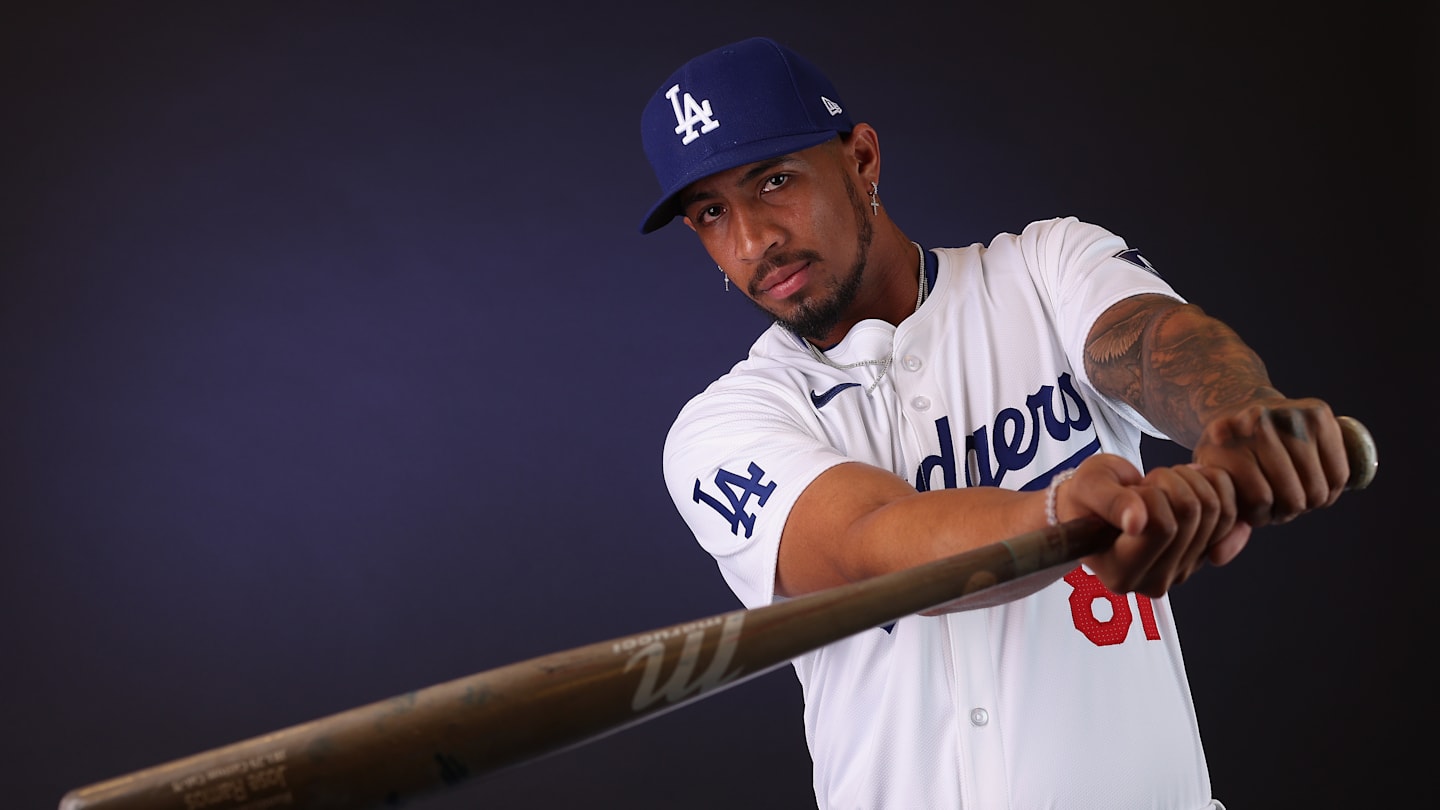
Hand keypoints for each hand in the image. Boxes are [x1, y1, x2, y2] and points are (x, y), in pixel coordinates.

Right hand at [1056, 454, 1244, 597]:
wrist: (1096, 506)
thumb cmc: (1087, 498)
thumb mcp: (1088, 488)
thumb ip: (1110, 503)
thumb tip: (1136, 523)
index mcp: (1121, 573)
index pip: (1162, 527)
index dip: (1151, 495)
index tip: (1131, 490)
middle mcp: (1154, 581)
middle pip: (1193, 515)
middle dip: (1172, 482)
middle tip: (1146, 483)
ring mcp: (1182, 570)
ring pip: (1216, 511)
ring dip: (1191, 482)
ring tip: (1161, 484)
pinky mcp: (1202, 556)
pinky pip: (1232, 516)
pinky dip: (1215, 487)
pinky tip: (1187, 484)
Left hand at [1190, 397, 1347, 527]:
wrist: (1237, 407)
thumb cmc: (1228, 459)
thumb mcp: (1218, 487)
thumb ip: (1223, 524)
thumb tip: (1217, 558)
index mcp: (1222, 443)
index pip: (1259, 501)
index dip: (1261, 516)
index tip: (1255, 509)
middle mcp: (1253, 423)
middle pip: (1293, 496)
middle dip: (1287, 510)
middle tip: (1279, 502)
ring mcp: (1287, 413)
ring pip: (1319, 487)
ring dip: (1311, 501)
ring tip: (1295, 492)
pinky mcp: (1318, 411)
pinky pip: (1340, 471)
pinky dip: (1333, 487)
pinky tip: (1316, 482)